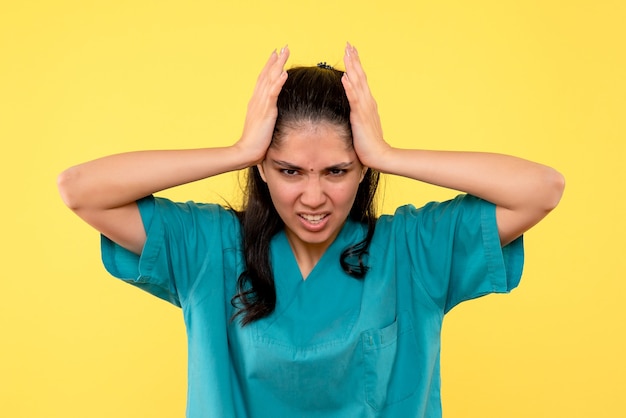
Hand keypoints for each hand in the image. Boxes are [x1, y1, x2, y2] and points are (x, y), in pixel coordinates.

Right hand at [236, 46, 289, 164]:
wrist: (247, 151)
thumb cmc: (255, 142)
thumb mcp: (261, 124)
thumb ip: (265, 115)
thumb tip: (270, 112)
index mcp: (256, 102)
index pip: (263, 80)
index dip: (269, 66)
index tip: (276, 54)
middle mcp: (257, 100)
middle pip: (266, 75)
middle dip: (275, 61)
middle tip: (283, 47)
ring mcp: (261, 105)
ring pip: (270, 80)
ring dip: (278, 66)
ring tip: (285, 53)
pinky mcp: (266, 112)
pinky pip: (273, 94)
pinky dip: (278, 82)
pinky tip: (283, 73)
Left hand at [341, 43, 390, 168]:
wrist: (379, 155)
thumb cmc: (369, 143)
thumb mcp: (362, 124)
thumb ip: (358, 113)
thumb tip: (352, 106)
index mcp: (367, 103)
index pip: (361, 80)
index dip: (356, 65)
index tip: (351, 51)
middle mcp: (368, 102)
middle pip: (360, 76)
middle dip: (354, 60)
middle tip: (348, 44)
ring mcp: (365, 108)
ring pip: (358, 83)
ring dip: (352, 68)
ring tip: (347, 54)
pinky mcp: (360, 117)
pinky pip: (354, 99)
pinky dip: (350, 87)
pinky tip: (346, 77)